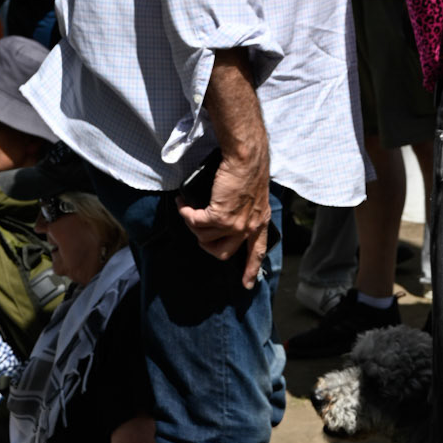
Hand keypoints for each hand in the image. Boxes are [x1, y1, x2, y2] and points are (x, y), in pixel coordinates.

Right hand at [176, 145, 270, 288]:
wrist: (245, 157)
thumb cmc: (248, 169)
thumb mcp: (255, 196)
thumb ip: (247, 211)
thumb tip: (229, 217)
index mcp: (259, 223)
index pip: (257, 253)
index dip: (251, 270)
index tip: (247, 285)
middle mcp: (248, 228)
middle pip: (224, 253)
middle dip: (208, 246)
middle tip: (199, 232)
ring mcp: (234, 225)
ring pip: (205, 238)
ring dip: (192, 224)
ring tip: (188, 208)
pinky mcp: (220, 216)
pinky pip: (195, 222)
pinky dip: (186, 213)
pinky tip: (183, 204)